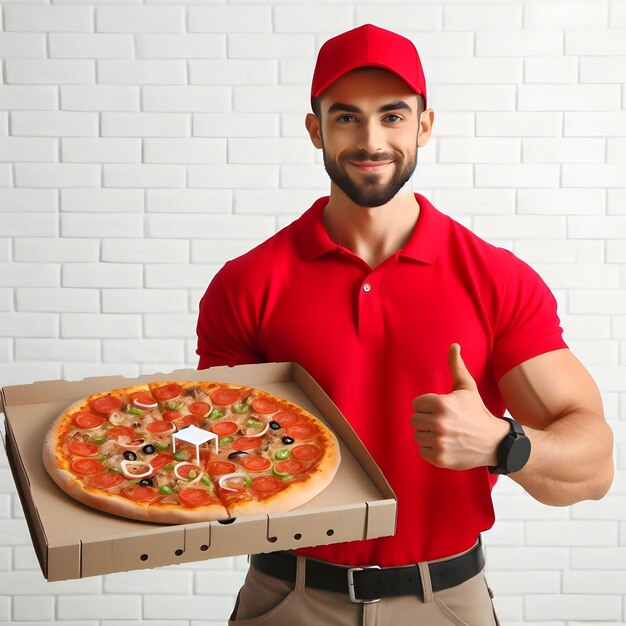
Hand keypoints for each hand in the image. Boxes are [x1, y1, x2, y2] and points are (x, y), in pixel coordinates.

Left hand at [410, 343, 509, 469]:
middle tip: (445, 422)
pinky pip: (422, 451)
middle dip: (427, 420)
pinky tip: (446, 445)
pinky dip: (431, 450)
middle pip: (415, 420)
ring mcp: (439, 442)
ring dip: (429, 435)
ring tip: (446, 433)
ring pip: (417, 436)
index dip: (428, 406)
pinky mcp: (439, 458)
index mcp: (441, 404)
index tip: (442, 409)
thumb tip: (454, 345)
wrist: (495, 442)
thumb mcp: (467, 388)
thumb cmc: (477, 412)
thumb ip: (456, 366)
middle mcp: (439, 423)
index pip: (416, 404)